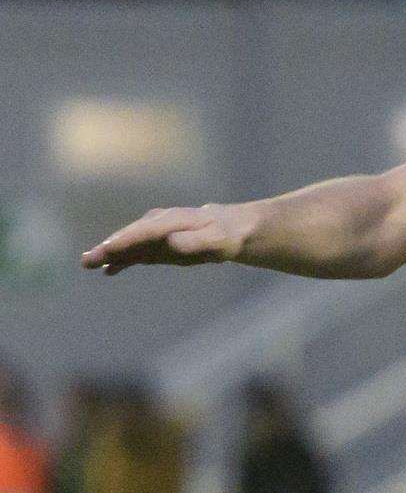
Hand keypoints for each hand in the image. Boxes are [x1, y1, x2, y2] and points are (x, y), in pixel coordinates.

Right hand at [81, 204, 250, 274]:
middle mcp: (159, 224)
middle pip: (131, 236)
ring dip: (109, 253)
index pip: (145, 231)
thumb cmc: (226, 235)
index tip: (108, 249)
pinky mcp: (156, 245)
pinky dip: (122, 260)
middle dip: (109, 247)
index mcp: (173, 220)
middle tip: (87, 260)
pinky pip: (135, 252)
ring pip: (129, 244)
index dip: (127, 240)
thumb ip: (194, 241)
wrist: (230, 230)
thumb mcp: (217, 240)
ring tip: (89, 264)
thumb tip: (171, 241)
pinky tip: (109, 271)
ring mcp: (155, 234)